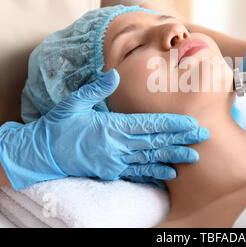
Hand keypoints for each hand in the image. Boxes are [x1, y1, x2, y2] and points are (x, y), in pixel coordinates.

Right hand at [0, 69, 208, 189]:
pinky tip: (169, 173)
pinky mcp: (111, 171)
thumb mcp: (74, 102)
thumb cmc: (58, 125)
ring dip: (173, 157)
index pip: (150, 124)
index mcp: (112, 127)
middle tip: (203, 137)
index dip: (173, 124)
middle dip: (181, 139)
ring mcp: (115, 161)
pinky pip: (137, 172)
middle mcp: (117, 146)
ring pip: (151, 159)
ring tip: (193, 157)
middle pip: (156, 142)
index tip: (191, 123)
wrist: (41, 154)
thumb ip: (96, 88)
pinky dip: (155, 172)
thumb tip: (114, 73)